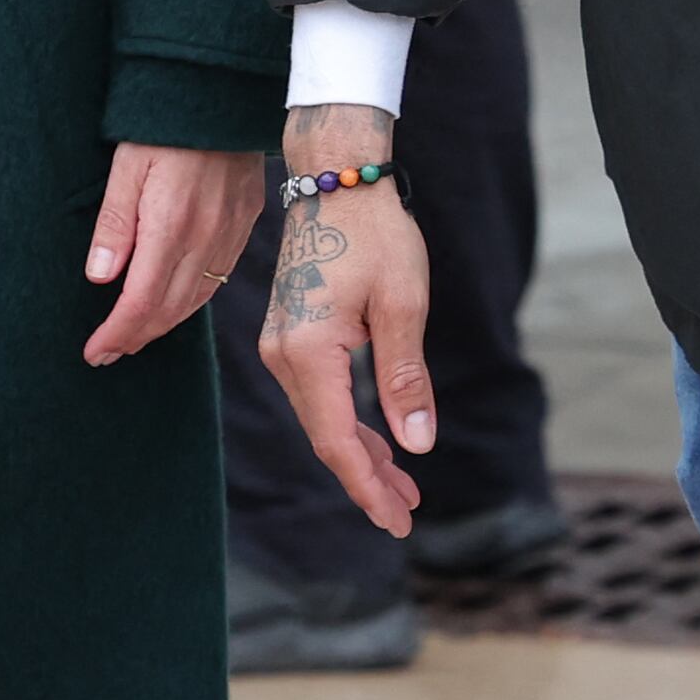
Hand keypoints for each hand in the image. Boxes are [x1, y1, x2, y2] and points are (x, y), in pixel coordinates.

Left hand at [82, 143, 264, 368]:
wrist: (223, 91)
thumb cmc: (165, 124)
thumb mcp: (127, 166)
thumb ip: (115, 224)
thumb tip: (100, 279)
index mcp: (171, 226)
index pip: (141, 301)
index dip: (117, 333)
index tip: (94, 351)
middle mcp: (206, 238)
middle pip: (170, 309)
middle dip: (136, 337)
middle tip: (107, 353)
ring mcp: (230, 232)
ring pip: (197, 299)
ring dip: (164, 325)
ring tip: (135, 337)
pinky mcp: (245, 221)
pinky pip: (218, 277)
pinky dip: (192, 301)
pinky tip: (175, 304)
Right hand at [254, 103, 433, 533]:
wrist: (337, 178)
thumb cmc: (376, 234)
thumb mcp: (404, 305)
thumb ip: (405, 379)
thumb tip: (417, 445)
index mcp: (307, 351)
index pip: (337, 440)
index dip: (368, 486)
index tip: (397, 521)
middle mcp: (282, 353)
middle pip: (326, 436)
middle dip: (367, 478)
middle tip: (406, 514)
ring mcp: (281, 343)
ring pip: (322, 418)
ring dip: (360, 452)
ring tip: (402, 486)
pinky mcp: (290, 333)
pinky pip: (319, 394)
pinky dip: (348, 421)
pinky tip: (378, 440)